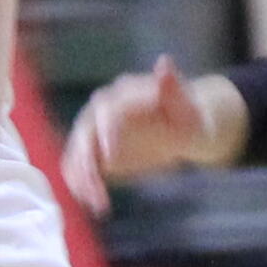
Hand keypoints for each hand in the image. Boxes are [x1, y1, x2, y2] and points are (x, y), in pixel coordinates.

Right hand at [62, 56, 243, 211]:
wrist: (183, 128)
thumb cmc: (188, 117)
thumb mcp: (187, 108)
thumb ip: (174, 89)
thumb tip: (164, 62)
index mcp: (124, 95)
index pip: (106, 110)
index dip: (105, 132)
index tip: (110, 155)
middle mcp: (103, 110)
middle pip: (84, 133)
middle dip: (87, 162)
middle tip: (96, 189)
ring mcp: (95, 130)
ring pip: (78, 153)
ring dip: (82, 178)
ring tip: (97, 203)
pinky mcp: (95, 151)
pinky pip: (80, 166)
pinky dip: (82, 184)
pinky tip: (93, 203)